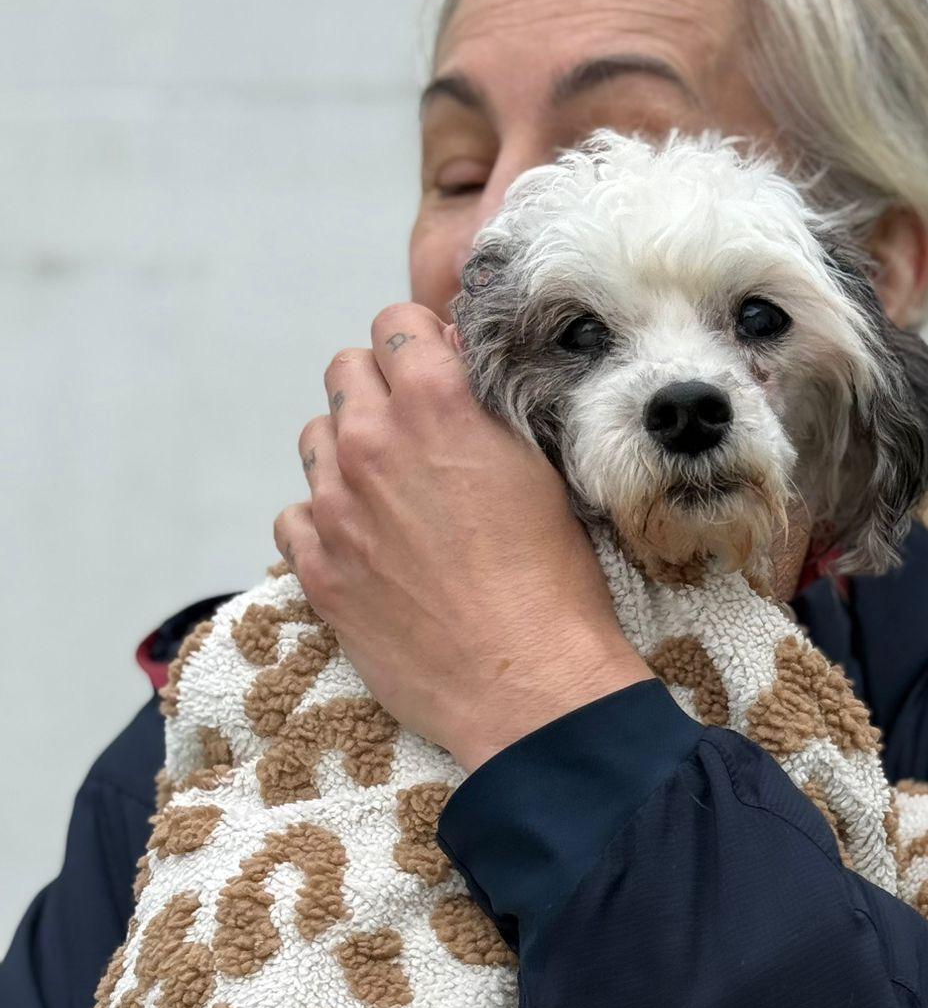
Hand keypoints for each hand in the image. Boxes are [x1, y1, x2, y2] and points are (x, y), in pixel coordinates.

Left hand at [274, 303, 651, 770]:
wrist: (528, 684)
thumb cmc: (554, 582)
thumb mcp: (542, 470)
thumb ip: (490, 409)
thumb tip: (459, 373)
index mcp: (436, 405)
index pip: (395, 323)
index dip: (419, 346)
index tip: (438, 374)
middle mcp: (373, 444)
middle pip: (345, 372)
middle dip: (379, 390)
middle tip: (418, 435)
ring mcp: (336, 508)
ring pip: (315, 439)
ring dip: (347, 452)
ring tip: (391, 494)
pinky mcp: (318, 570)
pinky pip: (294, 516)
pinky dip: (322, 521)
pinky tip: (364, 545)